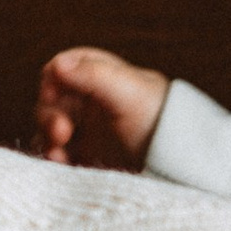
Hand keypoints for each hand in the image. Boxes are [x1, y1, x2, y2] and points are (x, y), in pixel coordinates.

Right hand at [36, 46, 171, 170]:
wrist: (182, 160)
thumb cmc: (160, 118)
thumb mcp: (129, 91)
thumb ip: (93, 75)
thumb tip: (57, 65)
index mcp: (101, 76)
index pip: (63, 69)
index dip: (52, 80)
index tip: (51, 94)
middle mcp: (91, 100)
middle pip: (51, 101)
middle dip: (49, 115)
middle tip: (62, 132)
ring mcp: (88, 129)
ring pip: (50, 129)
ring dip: (47, 138)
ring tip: (58, 154)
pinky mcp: (88, 156)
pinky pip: (59, 154)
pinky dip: (54, 158)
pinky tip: (61, 165)